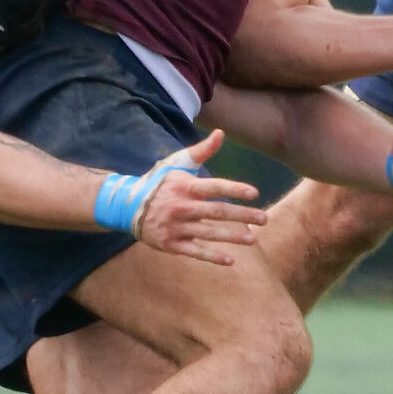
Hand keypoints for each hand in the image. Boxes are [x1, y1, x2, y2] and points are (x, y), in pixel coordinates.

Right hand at [130, 129, 265, 266]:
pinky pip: (194, 251)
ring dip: (231, 236)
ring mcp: (176, 227)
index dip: (234, 190)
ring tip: (252, 239)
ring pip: (208, 233)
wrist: (127, 206)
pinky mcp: (171, 243)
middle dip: (242, 215)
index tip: (254, 194)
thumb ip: (201, 151)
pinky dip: (211, 256)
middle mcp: (181, 207)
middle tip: (264, 218)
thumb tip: (220, 133)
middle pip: (216, 212)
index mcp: (185, 186)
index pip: (214, 187)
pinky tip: (230, 260)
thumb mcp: (177, 164)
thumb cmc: (160, 182)